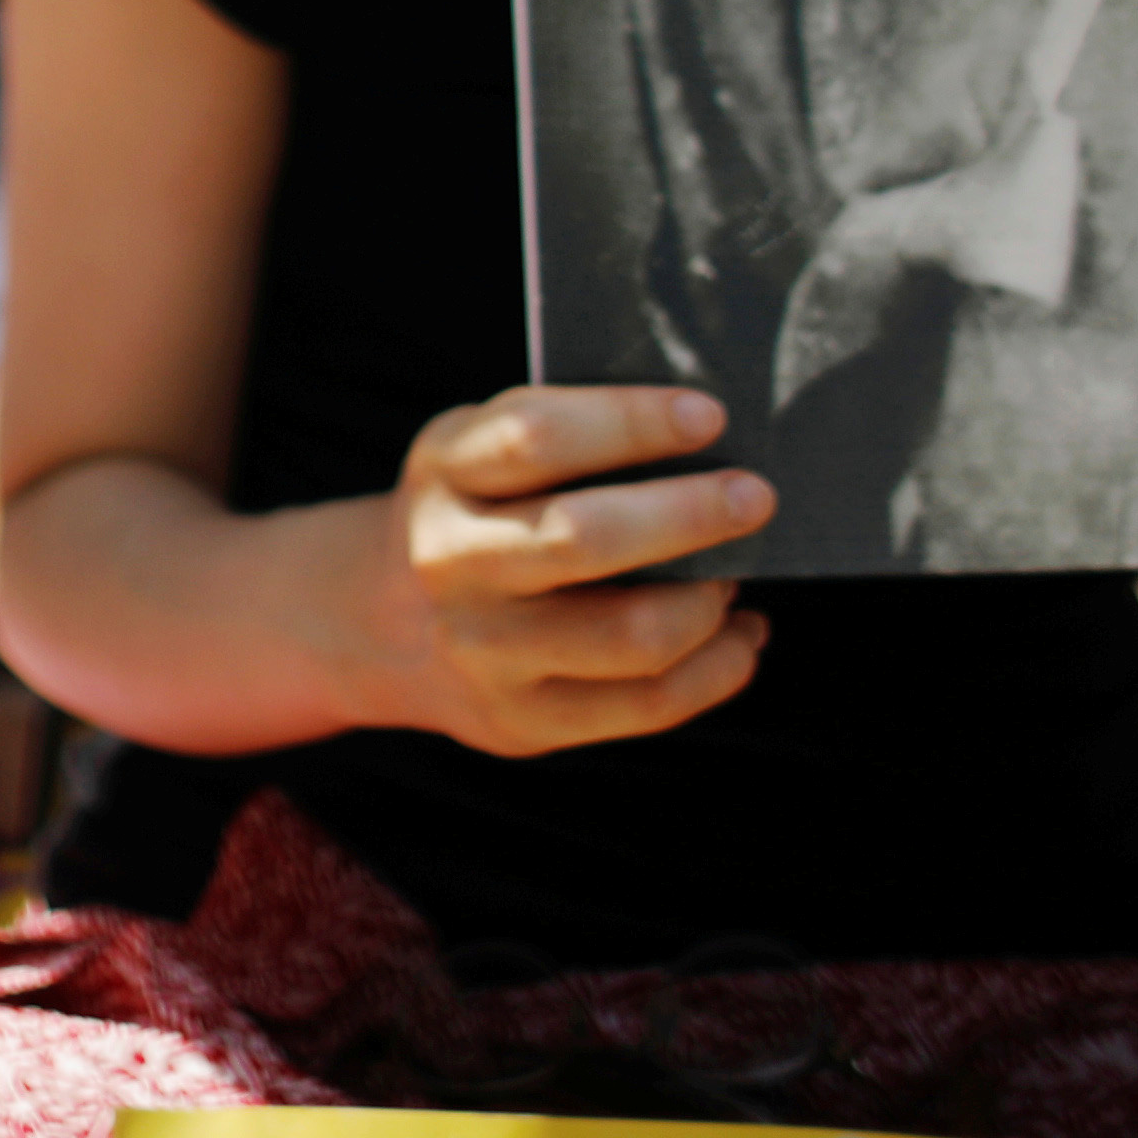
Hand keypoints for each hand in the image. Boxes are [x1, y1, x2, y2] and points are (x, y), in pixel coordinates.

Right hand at [356, 385, 777, 755]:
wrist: (382, 623)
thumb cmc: (475, 510)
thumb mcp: (477, 447)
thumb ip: (563, 431)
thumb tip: (708, 434)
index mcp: (446, 473)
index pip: (537, 437)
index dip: (631, 422)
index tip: (709, 415)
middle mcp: (454, 562)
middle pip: (585, 539)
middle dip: (690, 514)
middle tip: (755, 497)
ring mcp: (486, 652)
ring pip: (632, 636)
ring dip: (708, 601)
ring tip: (734, 574)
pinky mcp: (525, 722)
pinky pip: (649, 705)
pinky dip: (718, 667)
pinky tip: (738, 635)